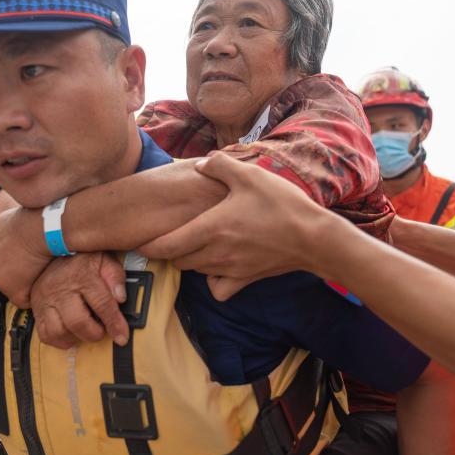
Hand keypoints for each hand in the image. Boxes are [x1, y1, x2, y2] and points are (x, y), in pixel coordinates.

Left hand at [0, 205, 52, 306]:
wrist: (41, 228)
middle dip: (21, 275)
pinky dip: (37, 293)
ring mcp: (0, 283)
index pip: (0, 263)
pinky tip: (47, 279)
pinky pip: (27, 300)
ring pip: (18, 289)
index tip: (30, 258)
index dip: (17, 262)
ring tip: (45, 270)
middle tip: (39, 267)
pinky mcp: (15, 293)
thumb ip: (4, 231)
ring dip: (30, 284)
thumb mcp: (8, 220)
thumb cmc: (30, 219)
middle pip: (6, 278)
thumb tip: (10, 229)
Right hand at [31, 252, 128, 347]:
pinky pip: (45, 335)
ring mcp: (45, 300)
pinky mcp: (37, 310)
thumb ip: (115, 276)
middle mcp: (60, 289)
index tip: (122, 337)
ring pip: (58, 331)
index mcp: (81, 275)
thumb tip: (120, 297)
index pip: (101, 304)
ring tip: (86, 330)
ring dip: (76, 337)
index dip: (114, 323)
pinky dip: (60, 340)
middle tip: (102, 330)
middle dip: (94, 333)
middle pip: (77, 322)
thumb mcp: (104, 260)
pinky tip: (71, 333)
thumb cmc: (82, 260)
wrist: (53, 251)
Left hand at [139, 154, 336, 298]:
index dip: (148, 246)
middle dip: (170, 250)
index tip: (140, 242)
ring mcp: (230, 270)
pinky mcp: (245, 280)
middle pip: (177, 260)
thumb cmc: (281, 204)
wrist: (315, 238)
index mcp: (210, 228)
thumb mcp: (250, 175)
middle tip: (171, 235)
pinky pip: (218, 289)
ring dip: (190, 261)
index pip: (166, 245)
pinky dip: (212, 281)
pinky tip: (218, 266)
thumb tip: (201, 164)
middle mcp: (215, 253)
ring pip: (195, 272)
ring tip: (195, 244)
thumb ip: (219, 166)